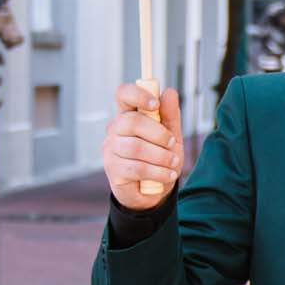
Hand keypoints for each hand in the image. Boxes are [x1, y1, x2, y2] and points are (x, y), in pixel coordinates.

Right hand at [104, 82, 181, 208]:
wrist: (156, 191)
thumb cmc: (161, 158)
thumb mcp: (171, 135)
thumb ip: (170, 115)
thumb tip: (169, 92)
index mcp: (129, 115)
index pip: (123, 94)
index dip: (137, 95)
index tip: (155, 104)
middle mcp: (115, 130)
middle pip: (131, 121)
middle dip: (158, 133)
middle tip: (172, 143)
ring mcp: (111, 150)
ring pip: (135, 147)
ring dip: (161, 156)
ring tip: (172, 164)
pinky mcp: (113, 170)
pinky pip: (136, 168)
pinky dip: (157, 172)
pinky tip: (167, 175)